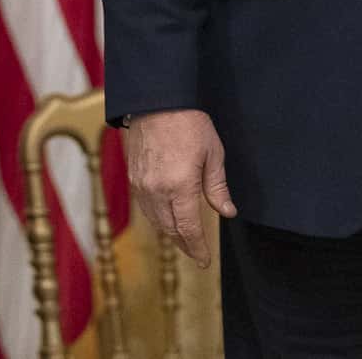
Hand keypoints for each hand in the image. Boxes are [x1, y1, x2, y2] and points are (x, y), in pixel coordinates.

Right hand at [125, 109, 236, 268]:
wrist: (156, 101)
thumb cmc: (189, 123)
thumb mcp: (213, 154)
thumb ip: (218, 188)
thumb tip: (227, 212)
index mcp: (180, 186)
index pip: (189, 229)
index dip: (197, 248)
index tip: (204, 260)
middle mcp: (157, 191)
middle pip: (170, 229)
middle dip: (185, 245)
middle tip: (196, 253)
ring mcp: (142, 185)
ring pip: (156, 221)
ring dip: (170, 233)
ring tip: (184, 238)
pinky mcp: (134, 177)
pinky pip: (145, 207)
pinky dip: (158, 217)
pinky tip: (167, 217)